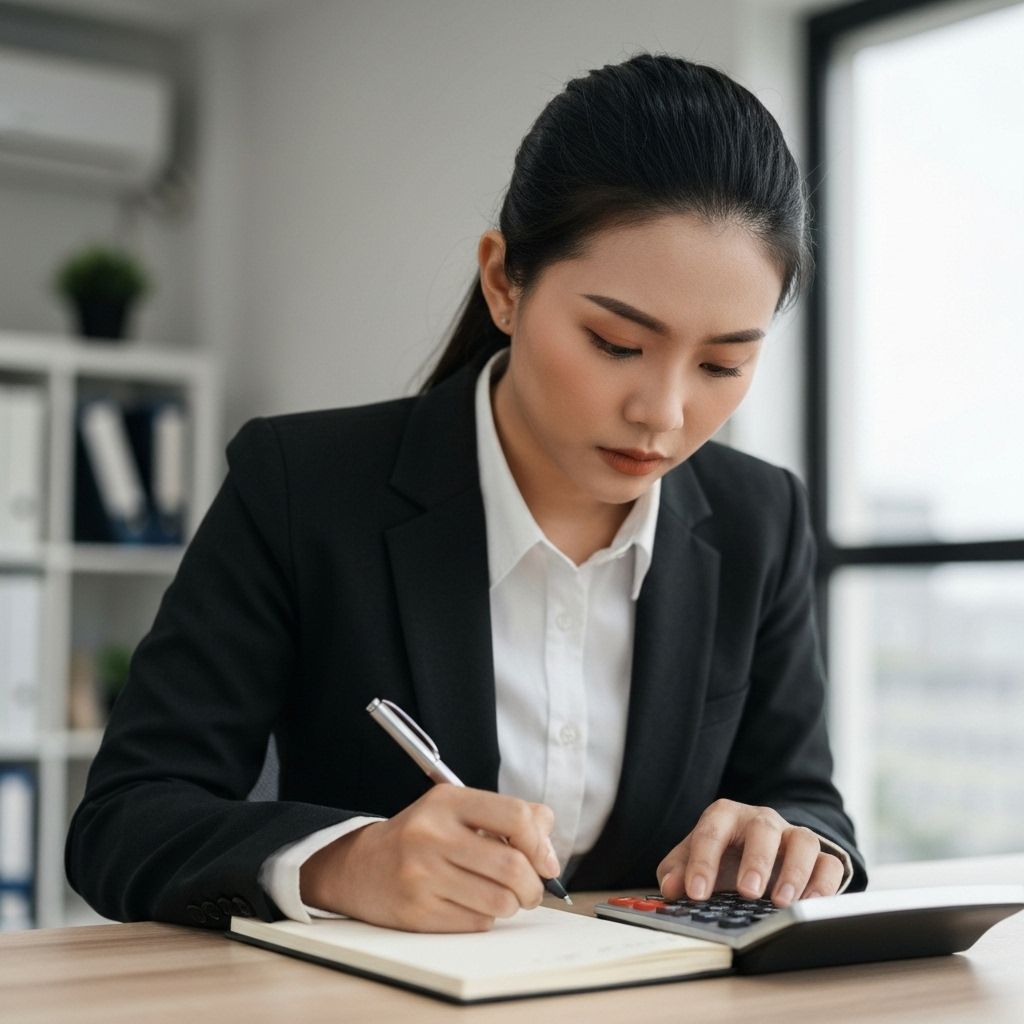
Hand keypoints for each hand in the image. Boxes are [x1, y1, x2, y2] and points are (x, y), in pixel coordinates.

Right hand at [299, 785, 559, 931]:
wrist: (360, 867)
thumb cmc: (422, 837)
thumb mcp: (457, 809)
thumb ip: (508, 815)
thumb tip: (549, 844)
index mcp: (447, 801)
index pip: (514, 816)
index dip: (540, 843)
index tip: (546, 862)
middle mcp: (432, 834)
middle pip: (511, 866)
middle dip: (532, 886)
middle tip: (531, 890)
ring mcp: (422, 875)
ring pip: (498, 901)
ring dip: (512, 905)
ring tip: (503, 898)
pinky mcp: (416, 912)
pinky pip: (476, 923)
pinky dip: (485, 918)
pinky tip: (471, 905)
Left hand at [656, 799, 844, 907]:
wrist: (757, 854)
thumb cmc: (722, 857)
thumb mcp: (693, 860)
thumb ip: (677, 871)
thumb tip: (672, 887)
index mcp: (725, 816)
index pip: (711, 832)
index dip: (702, 862)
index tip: (695, 893)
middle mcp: (761, 820)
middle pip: (763, 829)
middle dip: (756, 860)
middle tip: (747, 893)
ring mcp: (793, 836)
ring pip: (803, 841)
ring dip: (795, 873)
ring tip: (782, 904)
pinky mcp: (820, 856)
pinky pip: (830, 864)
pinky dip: (824, 884)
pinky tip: (809, 906)